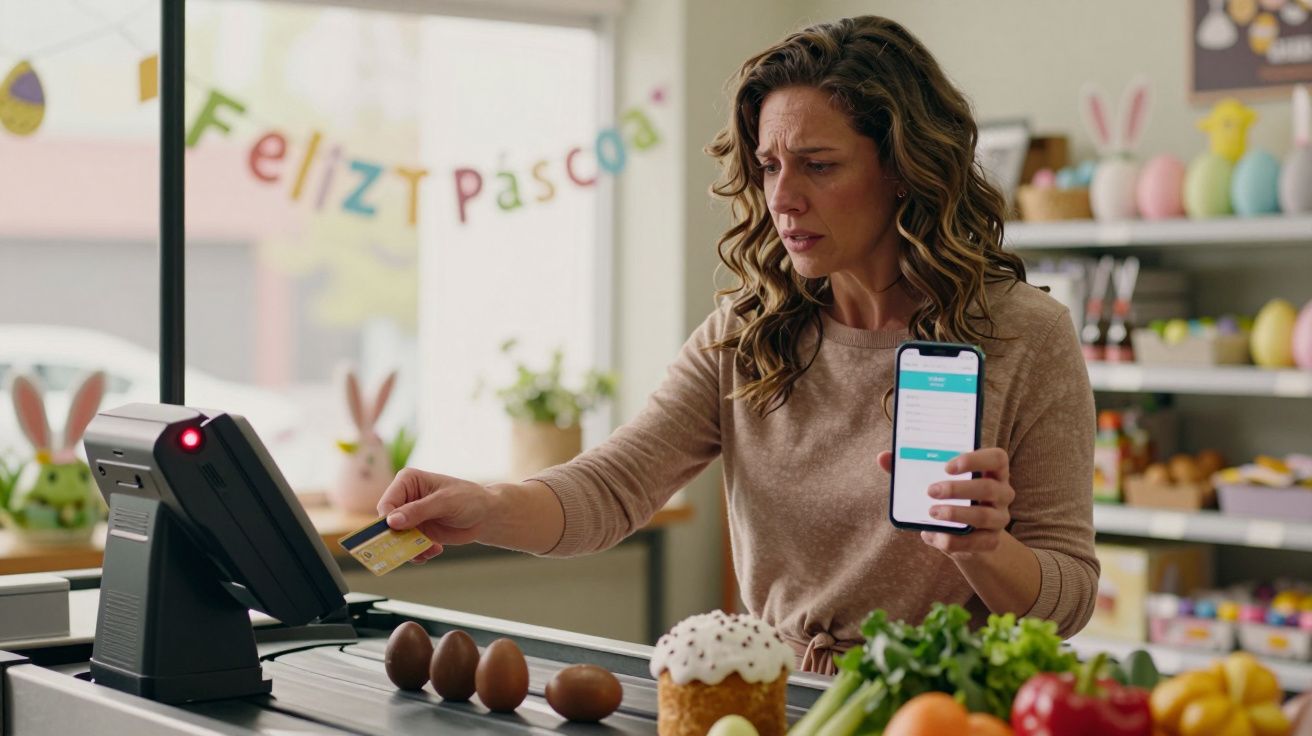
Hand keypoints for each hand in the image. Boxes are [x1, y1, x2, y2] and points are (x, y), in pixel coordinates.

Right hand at [377, 468, 493, 562]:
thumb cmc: (469, 499)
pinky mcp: (417, 532)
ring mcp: (410, 517)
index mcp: (407, 481)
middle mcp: (405, 498)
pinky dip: (418, 553)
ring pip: (397, 539)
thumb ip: (419, 511)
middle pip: (387, 523)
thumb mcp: (445, 502)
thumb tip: (392, 521)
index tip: (398, 533)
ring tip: (431, 550)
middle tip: (409, 550)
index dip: (387, 520)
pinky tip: (435, 550)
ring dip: (410, 549)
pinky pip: (408, 547)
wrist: (485, 515)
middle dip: (398, 539)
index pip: (387, 503)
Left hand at [878, 447, 1015, 556]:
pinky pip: (977, 543)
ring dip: (955, 515)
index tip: (947, 466)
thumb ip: (910, 467)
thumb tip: (882, 457)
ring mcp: (999, 518)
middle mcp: (1002, 493)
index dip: (976, 459)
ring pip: (984, 516)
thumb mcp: (935, 480)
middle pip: (988, 488)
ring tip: (931, 513)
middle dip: (957, 490)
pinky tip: (932, 536)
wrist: (968, 535)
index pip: (997, 458)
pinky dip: (953, 541)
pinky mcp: (992, 541)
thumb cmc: (950, 498)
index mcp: (992, 471)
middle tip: (930, 491)